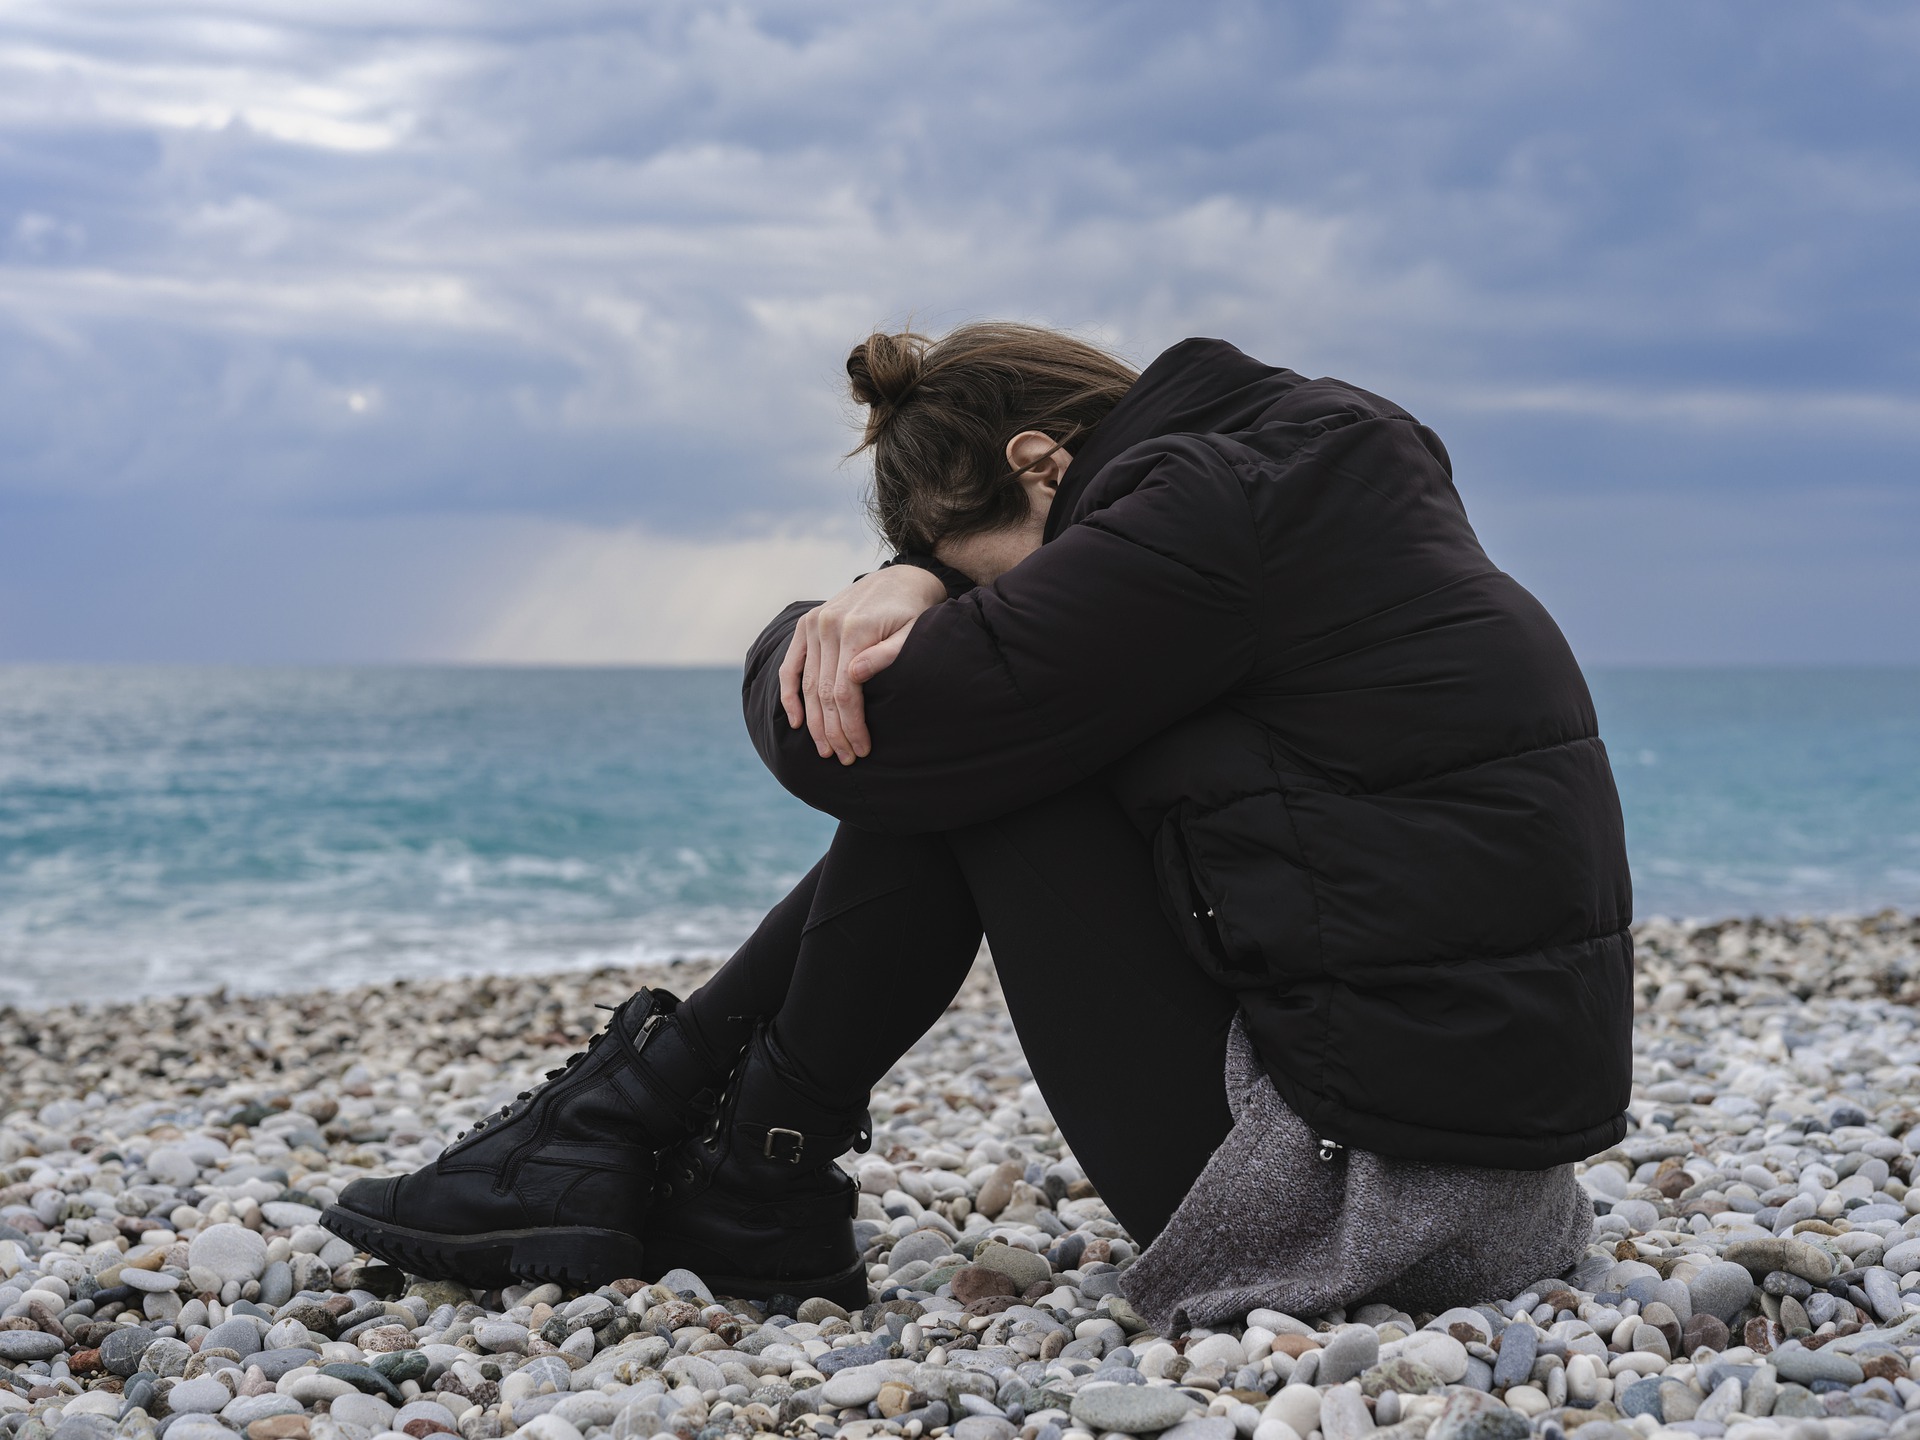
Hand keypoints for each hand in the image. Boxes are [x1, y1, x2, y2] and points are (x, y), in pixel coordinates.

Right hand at [779, 566, 945, 762]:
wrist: (901, 579)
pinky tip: (796, 721)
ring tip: (825, 749)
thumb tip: (855, 676)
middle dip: (833, 730)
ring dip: (813, 721)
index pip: (845, 691)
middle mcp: (827, 626)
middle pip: (824, 692)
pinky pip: (790, 665)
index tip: (861, 749)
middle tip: (844, 758)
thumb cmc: (912, 613)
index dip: (851, 725)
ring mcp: (813, 624)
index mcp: (855, 629)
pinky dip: (790, 694)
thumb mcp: (912, 633)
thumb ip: (887, 655)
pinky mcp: (806, 625)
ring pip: (807, 684)